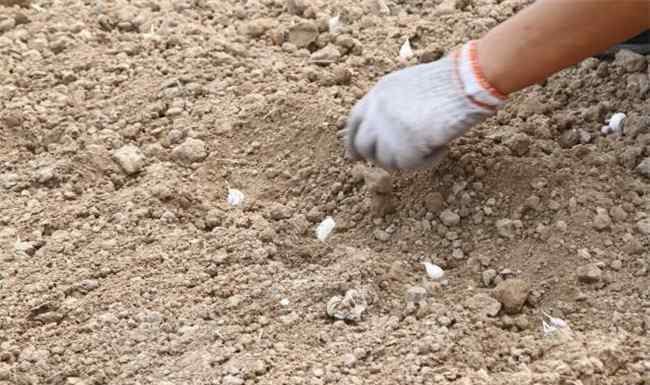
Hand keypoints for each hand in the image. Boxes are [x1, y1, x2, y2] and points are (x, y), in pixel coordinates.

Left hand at [345, 41, 506, 169]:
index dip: (353, 142)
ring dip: (407, 158)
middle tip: (396, 160)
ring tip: (431, 143)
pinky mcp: (403, 149)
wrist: (465, 83)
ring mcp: (387, 132)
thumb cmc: (449, 81)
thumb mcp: (410, 83)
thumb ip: (394, 104)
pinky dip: (427, 161)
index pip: (354, 123)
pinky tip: (442, 146)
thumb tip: (390, 129)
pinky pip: (409, 166)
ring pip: (386, 161)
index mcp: (378, 94)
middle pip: (363, 146)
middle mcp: (376, 113)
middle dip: (376, 157)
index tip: (355, 156)